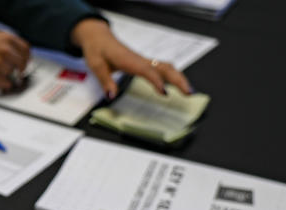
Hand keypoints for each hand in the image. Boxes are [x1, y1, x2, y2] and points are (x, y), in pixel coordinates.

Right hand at [0, 28, 30, 90]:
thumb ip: (4, 43)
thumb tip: (13, 54)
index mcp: (7, 38)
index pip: (26, 50)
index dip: (26, 58)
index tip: (23, 63)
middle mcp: (5, 50)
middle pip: (21, 64)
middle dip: (18, 70)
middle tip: (14, 73)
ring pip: (12, 75)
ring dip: (7, 76)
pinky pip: (6, 84)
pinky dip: (2, 84)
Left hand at [70, 18, 191, 98]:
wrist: (99, 38)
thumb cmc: (97, 51)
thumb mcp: (96, 66)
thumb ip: (105, 81)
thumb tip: (111, 96)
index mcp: (129, 60)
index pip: (147, 71)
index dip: (156, 81)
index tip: (164, 93)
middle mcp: (140, 60)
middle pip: (164, 67)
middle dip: (178, 80)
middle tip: (189, 93)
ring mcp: (143, 61)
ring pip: (166, 67)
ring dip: (178, 78)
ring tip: (188, 91)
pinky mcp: (144, 63)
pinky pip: (162, 69)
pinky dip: (172, 76)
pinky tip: (178, 85)